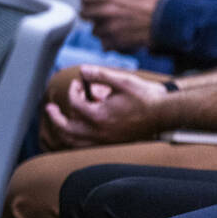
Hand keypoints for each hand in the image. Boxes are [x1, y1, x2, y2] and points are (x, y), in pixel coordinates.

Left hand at [40, 64, 167, 149]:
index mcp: (99, 117)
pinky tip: (75, 130)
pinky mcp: (111, 144)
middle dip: (55, 117)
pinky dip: (75, 139)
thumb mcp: (122, 81)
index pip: (75, 103)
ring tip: (57, 122)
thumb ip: (100, 75)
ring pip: (74, 142)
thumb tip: (83, 70)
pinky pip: (85, 146)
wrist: (166, 114)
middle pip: (66, 129)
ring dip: (62, 131)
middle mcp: (99, 132)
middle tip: (50, 108)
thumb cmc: (146, 97)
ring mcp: (105, 140)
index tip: (80, 82)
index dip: (74, 89)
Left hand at [79, 0, 168, 50]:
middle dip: (90, 12)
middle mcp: (108, 14)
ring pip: (94, 30)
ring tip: (113, 22)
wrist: (173, 20)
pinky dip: (109, 40)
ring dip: (100, 26)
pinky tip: (119, 34)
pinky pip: (104, 43)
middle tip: (100, 11)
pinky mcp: (119, 42)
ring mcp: (112, 29)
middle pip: (85, 15)